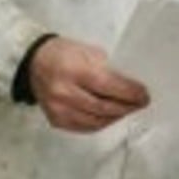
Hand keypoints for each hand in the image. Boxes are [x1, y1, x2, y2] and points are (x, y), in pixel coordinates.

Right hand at [28, 37, 149, 132]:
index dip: (130, 93)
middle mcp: (64, 92)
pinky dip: (101, 122)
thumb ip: (109, 70)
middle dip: (127, 107)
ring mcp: (59, 109)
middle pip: (104, 107)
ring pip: (97, 121)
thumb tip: (132, 87)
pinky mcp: (56, 120)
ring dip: (116, 117)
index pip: (108, 86)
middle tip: (140, 104)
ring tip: (127, 110)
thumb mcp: (88, 52)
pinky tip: (110, 116)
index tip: (144, 95)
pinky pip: (86, 127)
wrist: (34, 62)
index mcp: (73, 70)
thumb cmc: (64, 53)